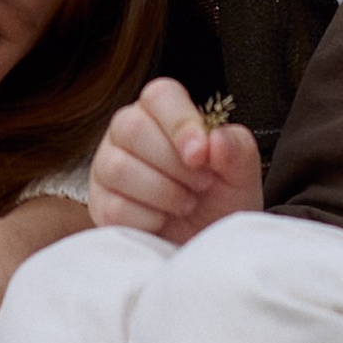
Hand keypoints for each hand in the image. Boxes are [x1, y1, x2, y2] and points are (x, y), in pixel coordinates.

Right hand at [90, 78, 262, 241]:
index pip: (160, 96)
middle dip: (174, 164)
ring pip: (119, 167)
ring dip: (163, 192)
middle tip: (201, 184)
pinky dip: (149, 220)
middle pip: (133, 128)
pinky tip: (163, 221)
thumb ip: (238, 150)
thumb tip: (217, 139)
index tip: (201, 154)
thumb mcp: (241, 177)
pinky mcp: (100, 204)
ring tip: (186, 203)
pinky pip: (115, 206)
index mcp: (163, 113)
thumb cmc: (220, 202)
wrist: (206, 246)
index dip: (181, 122)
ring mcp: (107, 167)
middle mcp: (128, 133)